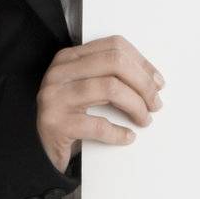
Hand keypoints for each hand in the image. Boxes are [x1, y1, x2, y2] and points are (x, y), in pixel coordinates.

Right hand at [36, 34, 165, 172]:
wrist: (42, 152)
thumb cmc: (70, 118)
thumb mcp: (87, 89)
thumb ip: (110, 76)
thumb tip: (152, 80)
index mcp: (69, 58)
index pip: (114, 46)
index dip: (141, 63)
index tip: (157, 81)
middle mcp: (60, 72)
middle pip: (115, 63)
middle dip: (143, 83)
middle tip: (155, 102)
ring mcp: (56, 97)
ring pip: (110, 88)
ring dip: (136, 105)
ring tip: (144, 118)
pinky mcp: (56, 123)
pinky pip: (98, 124)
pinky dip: (119, 132)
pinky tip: (127, 136)